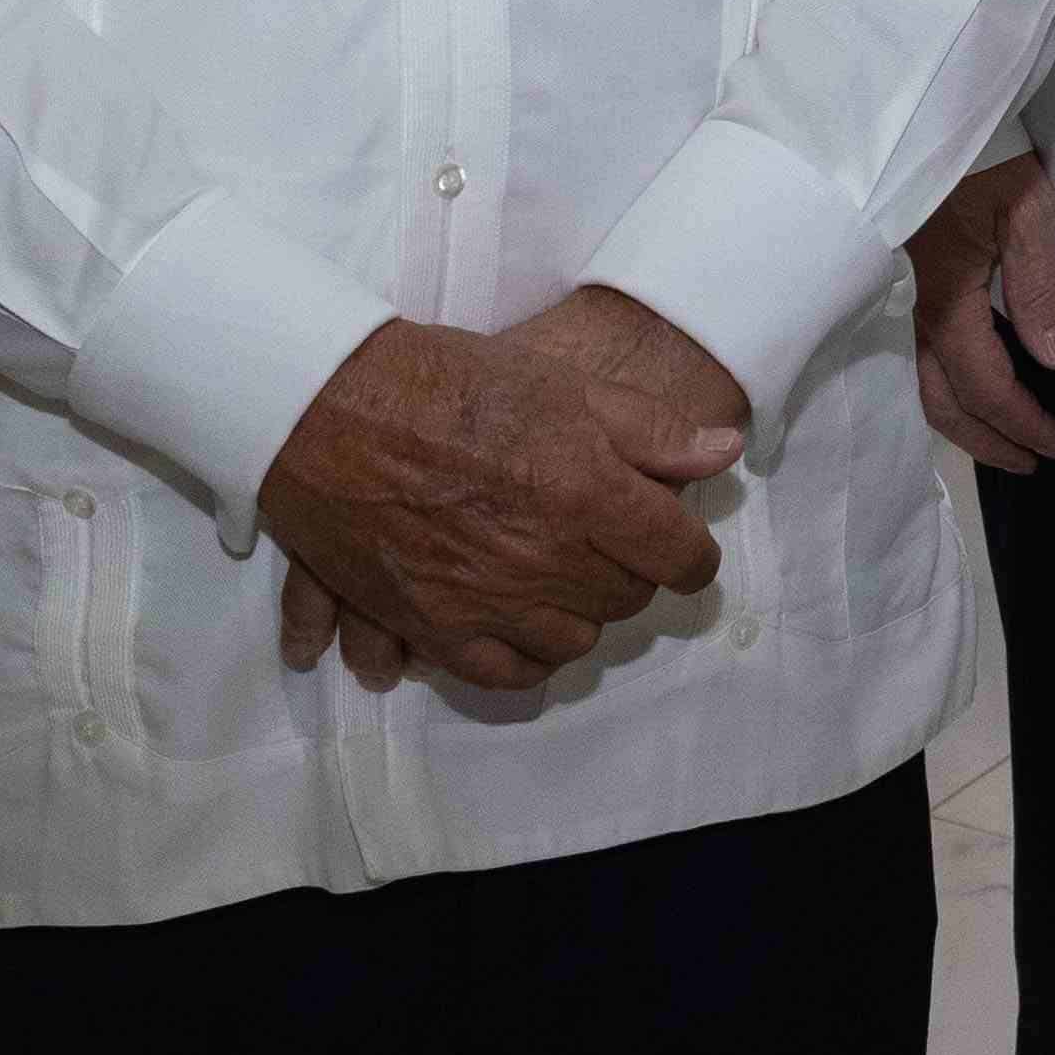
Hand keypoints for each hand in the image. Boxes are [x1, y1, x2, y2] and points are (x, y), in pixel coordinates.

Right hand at [258, 316, 739, 697]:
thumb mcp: (561, 384)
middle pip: (627, 598)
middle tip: (614, 545)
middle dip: (633, 573)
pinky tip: (527, 628)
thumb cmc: (450, 382)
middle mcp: (545, 558)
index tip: (682, 547)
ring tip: (569, 579)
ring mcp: (487, 600)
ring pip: (573, 639)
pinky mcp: (432, 625)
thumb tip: (724, 453)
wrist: (330, 406)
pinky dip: (526, 657)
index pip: (678, 556)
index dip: (690, 555)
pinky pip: (503, 672)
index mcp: (587, 493)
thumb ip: (650, 428)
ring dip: (582, 613)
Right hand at [906, 151, 1054, 474]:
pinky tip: (964, 389)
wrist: (917, 108)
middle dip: (987, 441)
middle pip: (941, 403)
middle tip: (1031, 463)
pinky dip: (941, 387)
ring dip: (960, 421)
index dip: (1021, 423)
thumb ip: (1039, 288)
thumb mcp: (1026, 210)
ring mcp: (893, 299)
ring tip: (1002, 440)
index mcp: (947, 299)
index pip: (984, 386)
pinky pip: (909, 356)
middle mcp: (911, 310)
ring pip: (918, 384)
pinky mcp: (889, 283)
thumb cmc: (981, 153)